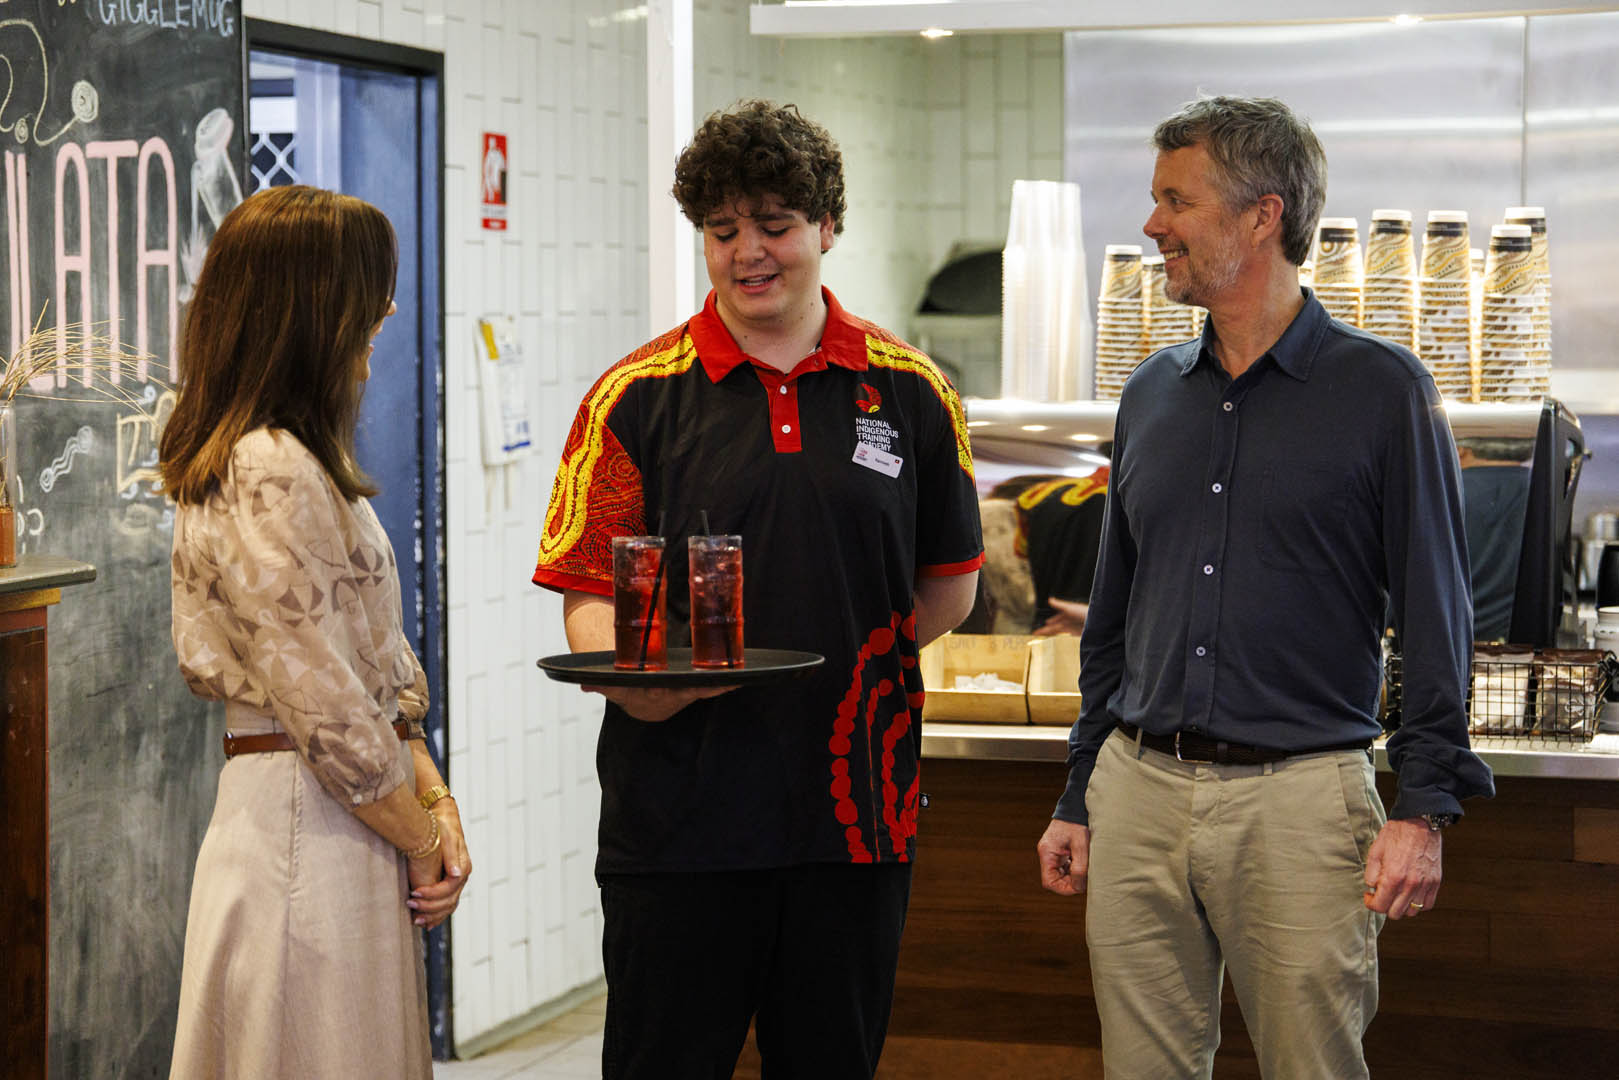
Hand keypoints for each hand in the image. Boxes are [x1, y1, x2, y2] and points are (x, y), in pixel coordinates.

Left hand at [407, 798, 470, 928]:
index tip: (414, 892)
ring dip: (432, 916)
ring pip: (448, 907)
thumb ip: (452, 856)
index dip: (432, 894)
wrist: (443, 821)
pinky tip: (426, 922)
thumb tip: (457, 874)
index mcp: (463, 868)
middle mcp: (461, 878)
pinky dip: (436, 916)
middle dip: (429, 907)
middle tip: (410, 904)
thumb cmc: (444, 828)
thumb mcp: (447, 838)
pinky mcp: (449, 886)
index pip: (448, 889)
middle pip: (448, 901)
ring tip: (415, 919)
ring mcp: (456, 884)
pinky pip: (446, 906)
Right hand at [581, 683, 738, 722]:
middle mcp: (676, 696)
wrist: (639, 701)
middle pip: (698, 691)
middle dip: (715, 687)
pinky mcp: (696, 688)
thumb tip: (581, 683)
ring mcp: (688, 693)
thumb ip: (599, 686)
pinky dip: (727, 682)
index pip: (675, 692)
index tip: (697, 686)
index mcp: (659, 694)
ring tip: (744, 677)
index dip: (687, 689)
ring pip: (709, 689)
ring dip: (726, 685)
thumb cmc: (627, 690)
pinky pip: (714, 686)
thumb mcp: (613, 688)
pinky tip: (744, 676)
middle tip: (732, 681)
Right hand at [1033, 598, 1088, 636]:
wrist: (1096, 622)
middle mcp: (1071, 621)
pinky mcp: (1077, 635)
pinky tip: (1058, 641)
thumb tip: (1050, 599)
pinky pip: (1066, 637)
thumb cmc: (1084, 612)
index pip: (1058, 618)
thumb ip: (1059, 605)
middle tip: (1037, 633)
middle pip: (1057, 626)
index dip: (1052, 620)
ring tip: (1044, 638)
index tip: (1046, 623)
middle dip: (1047, 629)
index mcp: (1069, 614)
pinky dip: (1061, 638)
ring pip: (1060, 632)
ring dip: (1052, 634)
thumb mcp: (1069, 607)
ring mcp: (1074, 629)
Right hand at [1037, 818, 1090, 895]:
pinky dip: (1074, 868)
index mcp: (1047, 853)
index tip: (1079, 886)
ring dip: (1073, 875)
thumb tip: (1079, 887)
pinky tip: (1083, 862)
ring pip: (1060, 874)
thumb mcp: (1081, 846)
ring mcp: (1052, 852)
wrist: (1077, 805)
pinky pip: (1064, 866)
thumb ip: (1080, 868)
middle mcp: (1046, 854)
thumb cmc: (1078, 823)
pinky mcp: (1059, 850)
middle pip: (1055, 879)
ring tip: (1086, 868)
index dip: (1064, 888)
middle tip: (1086, 877)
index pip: (1049, 882)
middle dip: (1071, 882)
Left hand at [1363, 817, 1441, 919]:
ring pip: (1412, 912)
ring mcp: (1425, 885)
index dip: (1371, 903)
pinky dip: (1418, 903)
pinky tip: (1410, 893)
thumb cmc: (1395, 834)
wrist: (1419, 823)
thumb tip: (1372, 888)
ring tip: (1396, 893)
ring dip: (1402, 906)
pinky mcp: (1435, 882)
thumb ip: (1371, 874)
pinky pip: (1427, 905)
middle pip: (1395, 913)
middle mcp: (1410, 885)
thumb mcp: (1375, 851)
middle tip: (1382, 894)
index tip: (1369, 896)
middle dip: (1385, 906)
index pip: (1379, 906)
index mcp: (1392, 877)